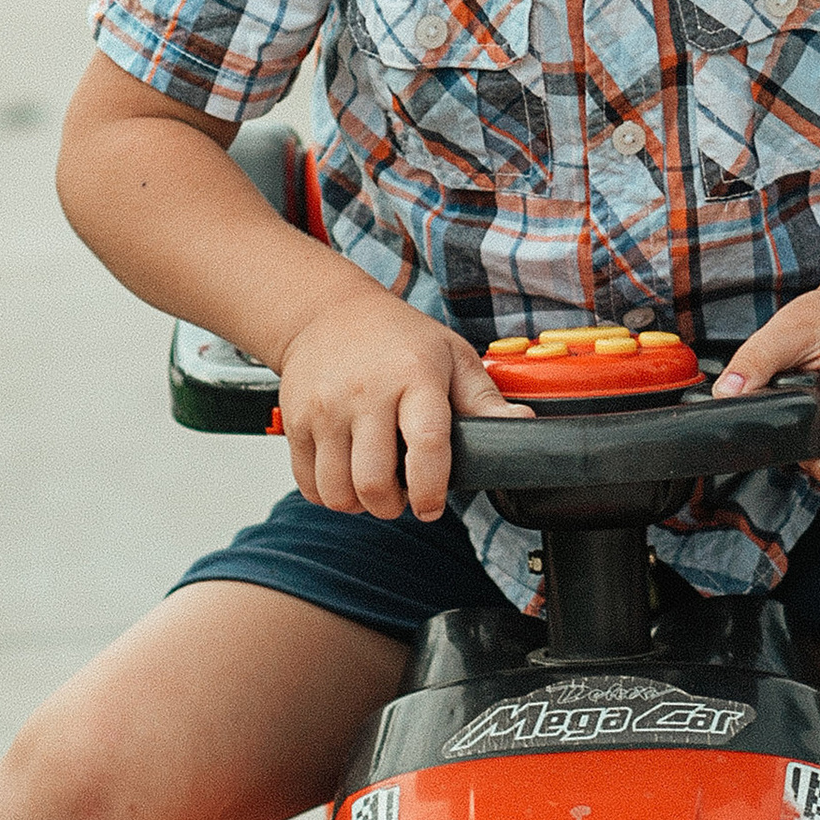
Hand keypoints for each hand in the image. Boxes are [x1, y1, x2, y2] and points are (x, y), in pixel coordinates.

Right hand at [276, 301, 524, 522]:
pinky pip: (309, 484)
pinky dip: (329, 495)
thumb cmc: (398, 339)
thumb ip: (485, 399)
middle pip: (374, 482)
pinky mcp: (295, 421)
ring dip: (360, 505)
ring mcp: (324, 408)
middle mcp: (365, 392)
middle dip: (393, 506)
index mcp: (414, 377)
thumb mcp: (451, 357)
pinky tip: (347, 477)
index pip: (426, 446)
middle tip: (404, 497)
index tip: (432, 506)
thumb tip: (524, 426)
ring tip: (375, 487)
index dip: (430, 490)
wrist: (328, 312)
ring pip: (338, 491)